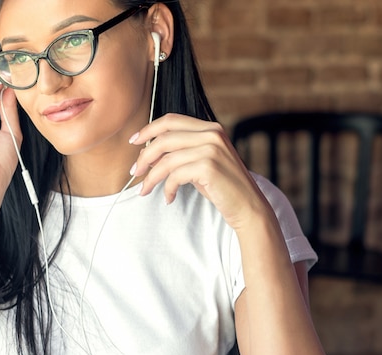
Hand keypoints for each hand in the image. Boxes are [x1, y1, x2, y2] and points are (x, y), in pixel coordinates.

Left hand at [130, 113, 274, 229]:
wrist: (248, 207)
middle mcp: (212, 134)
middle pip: (164, 138)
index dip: (148, 129)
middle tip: (135, 172)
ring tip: (145, 190)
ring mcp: (212, 149)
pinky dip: (167, 189)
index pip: (171, 120)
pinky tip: (169, 198)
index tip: (134, 142)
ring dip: (151, 177)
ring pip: (166, 159)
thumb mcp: (201, 162)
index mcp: (210, 128)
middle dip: (144, 156)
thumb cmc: (222, 187)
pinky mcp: (209, 167)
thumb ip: (182, 152)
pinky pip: (175, 175)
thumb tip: (148, 153)